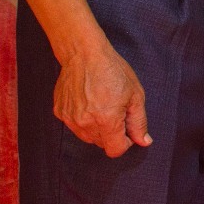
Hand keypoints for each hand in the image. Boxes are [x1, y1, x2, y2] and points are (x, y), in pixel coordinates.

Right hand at [54, 38, 150, 156]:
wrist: (83, 53)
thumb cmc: (112, 70)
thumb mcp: (135, 95)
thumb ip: (139, 122)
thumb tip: (144, 141)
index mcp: (106, 120)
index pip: (115, 150)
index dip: (125, 143)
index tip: (127, 129)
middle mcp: (85, 123)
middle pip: (101, 144)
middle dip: (112, 133)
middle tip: (115, 110)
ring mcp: (69, 118)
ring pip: (87, 137)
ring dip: (97, 128)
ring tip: (101, 104)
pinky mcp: (60, 112)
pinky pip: (74, 125)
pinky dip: (83, 119)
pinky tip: (88, 101)